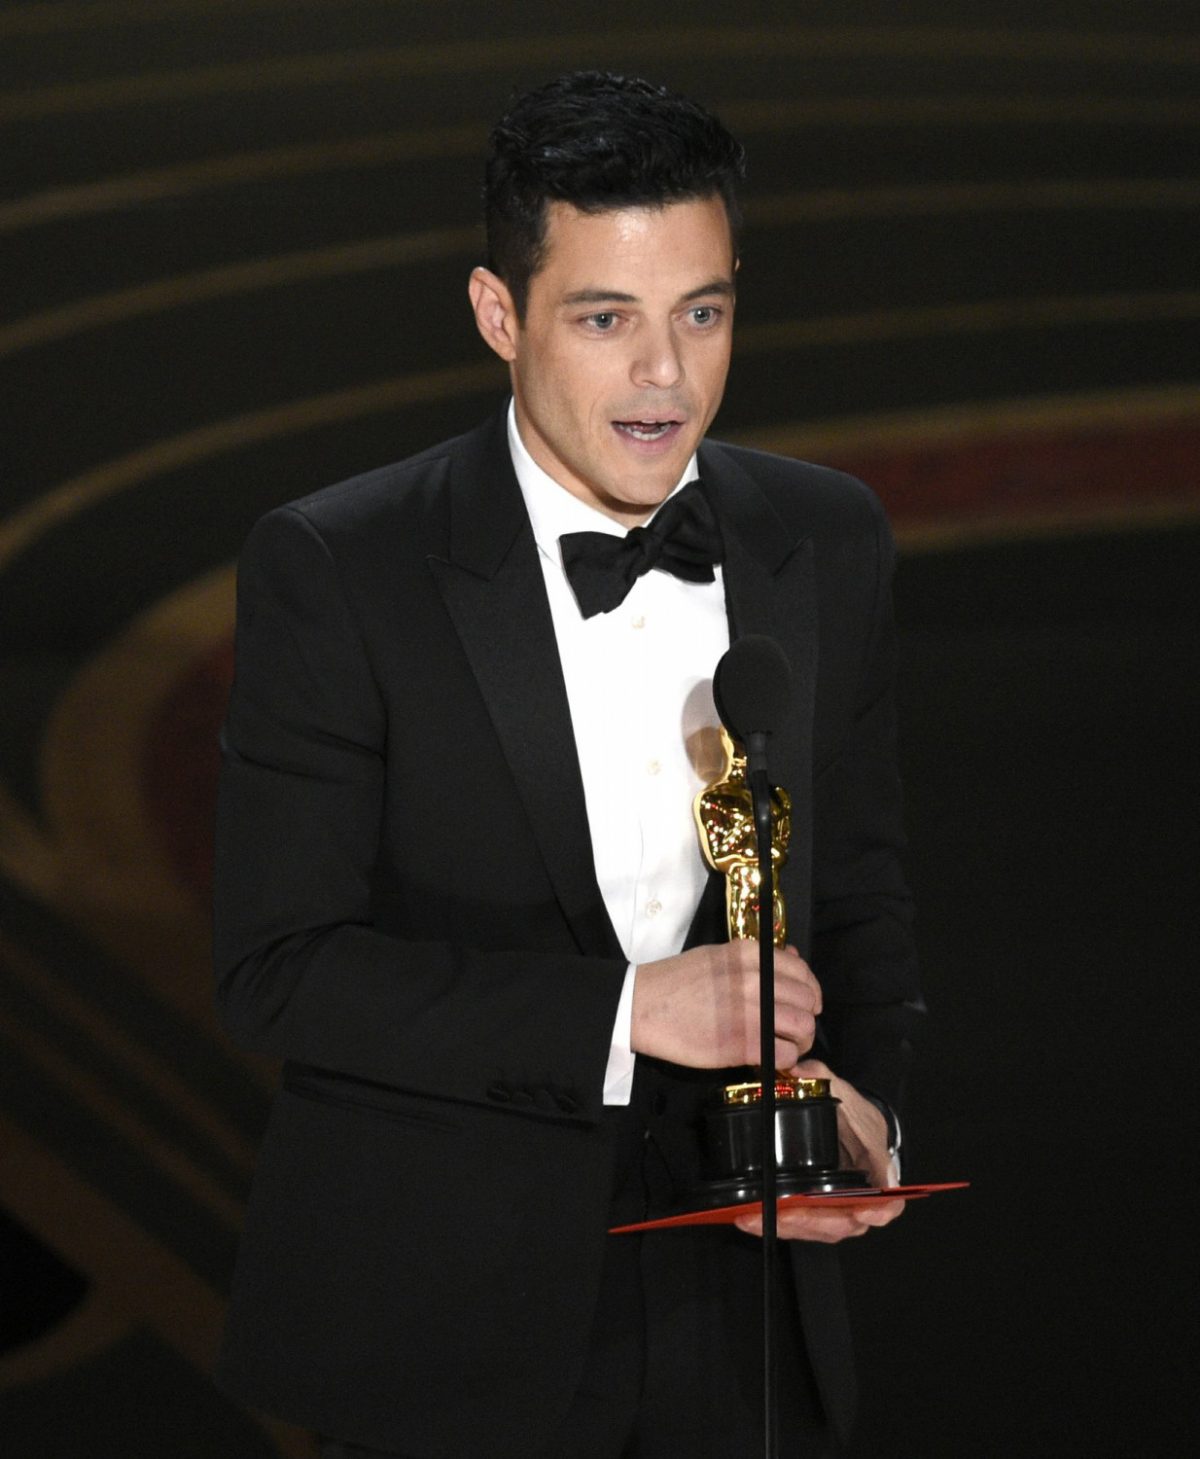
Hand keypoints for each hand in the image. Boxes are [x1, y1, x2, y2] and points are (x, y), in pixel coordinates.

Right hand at [631, 941, 820, 1070]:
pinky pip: (784, 1055)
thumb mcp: (718, 957)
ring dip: (800, 1042)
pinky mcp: (742, 1044)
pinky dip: (784, 1061)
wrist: (641, 1005)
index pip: (803, 971)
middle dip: (806, 1019)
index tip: (805, 1004)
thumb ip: (757, 960)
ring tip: (784, 1046)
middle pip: (808, 1002)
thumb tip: (792, 958)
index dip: (810, 991)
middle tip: (793, 1031)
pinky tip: (770, 1059)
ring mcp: (751, 1012)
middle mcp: (756, 979)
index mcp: (750, 955)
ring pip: (803, 1029)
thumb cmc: (676, 982)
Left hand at [735, 1060, 904, 1243]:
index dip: (879, 1211)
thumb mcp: (845, 1094)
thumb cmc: (856, 1118)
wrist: (853, 1130)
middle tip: (781, 1212)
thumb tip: (800, 1070)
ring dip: (785, 1227)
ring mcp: (838, 1212)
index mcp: (877, 1174)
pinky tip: (746, 1218)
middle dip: (810, 1221)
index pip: (888, 1203)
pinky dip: (774, 1224)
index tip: (863, 1212)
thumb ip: (824, 1080)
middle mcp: (860, 1202)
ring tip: (751, 1217)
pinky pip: (798, 1227)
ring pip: (816, 1230)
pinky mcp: (816, 1215)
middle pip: (842, 1224)